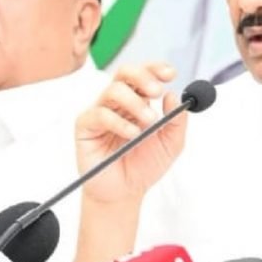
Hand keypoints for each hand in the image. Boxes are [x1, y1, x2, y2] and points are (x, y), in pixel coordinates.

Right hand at [75, 63, 186, 203]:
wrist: (125, 193)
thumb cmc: (144, 167)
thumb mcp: (171, 145)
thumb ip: (176, 121)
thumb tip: (173, 96)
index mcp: (139, 101)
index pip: (144, 75)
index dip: (156, 69)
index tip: (171, 74)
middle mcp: (118, 103)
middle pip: (125, 73)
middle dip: (143, 77)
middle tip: (157, 91)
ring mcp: (100, 112)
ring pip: (113, 90)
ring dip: (135, 103)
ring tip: (148, 122)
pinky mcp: (85, 126)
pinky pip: (100, 114)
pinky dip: (119, 122)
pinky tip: (132, 134)